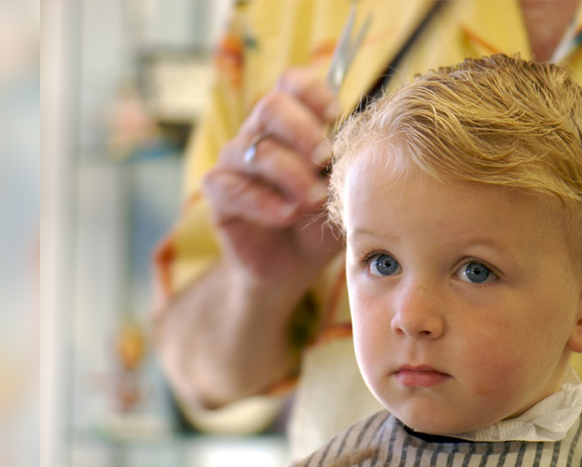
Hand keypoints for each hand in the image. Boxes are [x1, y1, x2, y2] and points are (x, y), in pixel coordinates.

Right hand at [202, 67, 344, 290]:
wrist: (295, 268)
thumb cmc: (322, 223)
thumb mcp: (345, 194)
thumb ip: (349, 167)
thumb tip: (362, 147)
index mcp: (293, 123)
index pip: (291, 83)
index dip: (311, 91)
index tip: (336, 114)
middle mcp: (260, 134)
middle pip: (270, 106)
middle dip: (302, 130)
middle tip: (325, 159)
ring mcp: (235, 161)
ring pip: (254, 149)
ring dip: (289, 174)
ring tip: (314, 201)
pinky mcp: (218, 193)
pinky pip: (231, 186)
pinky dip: (263, 201)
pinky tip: (286, 216)